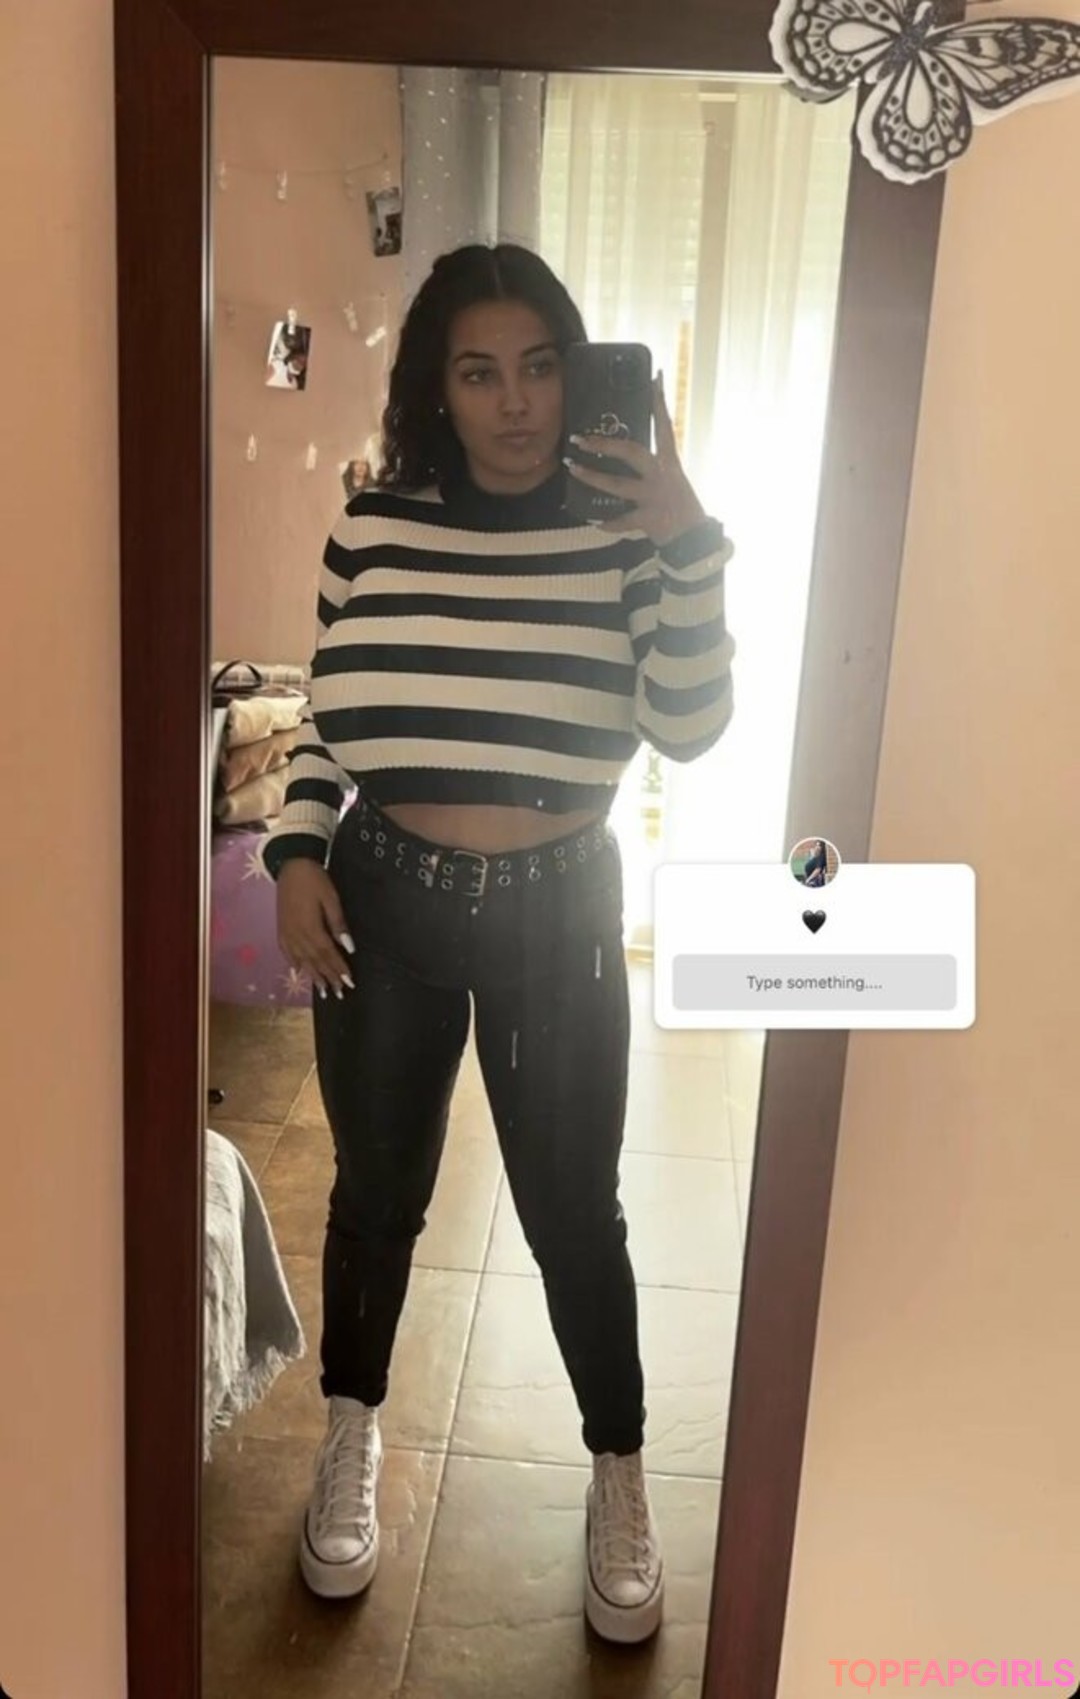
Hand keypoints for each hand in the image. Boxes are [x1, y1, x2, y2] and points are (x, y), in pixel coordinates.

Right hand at [276, 860, 354, 999]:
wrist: (290, 866)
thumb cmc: (315, 880)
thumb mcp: (331, 898)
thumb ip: (338, 924)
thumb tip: (348, 947)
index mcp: (311, 928)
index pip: (328, 954)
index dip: (339, 969)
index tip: (349, 983)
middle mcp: (297, 935)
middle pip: (315, 961)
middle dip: (328, 978)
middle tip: (339, 993)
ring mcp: (287, 934)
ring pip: (301, 961)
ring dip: (313, 976)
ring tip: (323, 991)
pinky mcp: (281, 929)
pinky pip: (288, 953)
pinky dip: (295, 964)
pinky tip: (300, 971)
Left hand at [565, 372, 706, 543]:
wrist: (693, 540)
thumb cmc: (680, 506)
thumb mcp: (671, 479)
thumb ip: (652, 466)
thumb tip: (626, 451)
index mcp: (670, 462)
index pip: (665, 426)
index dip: (659, 402)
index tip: (653, 378)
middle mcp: (662, 475)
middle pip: (632, 452)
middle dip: (605, 444)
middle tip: (581, 438)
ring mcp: (654, 497)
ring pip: (618, 485)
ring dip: (592, 477)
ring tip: (573, 469)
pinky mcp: (648, 518)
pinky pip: (621, 520)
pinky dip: (607, 522)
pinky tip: (593, 520)